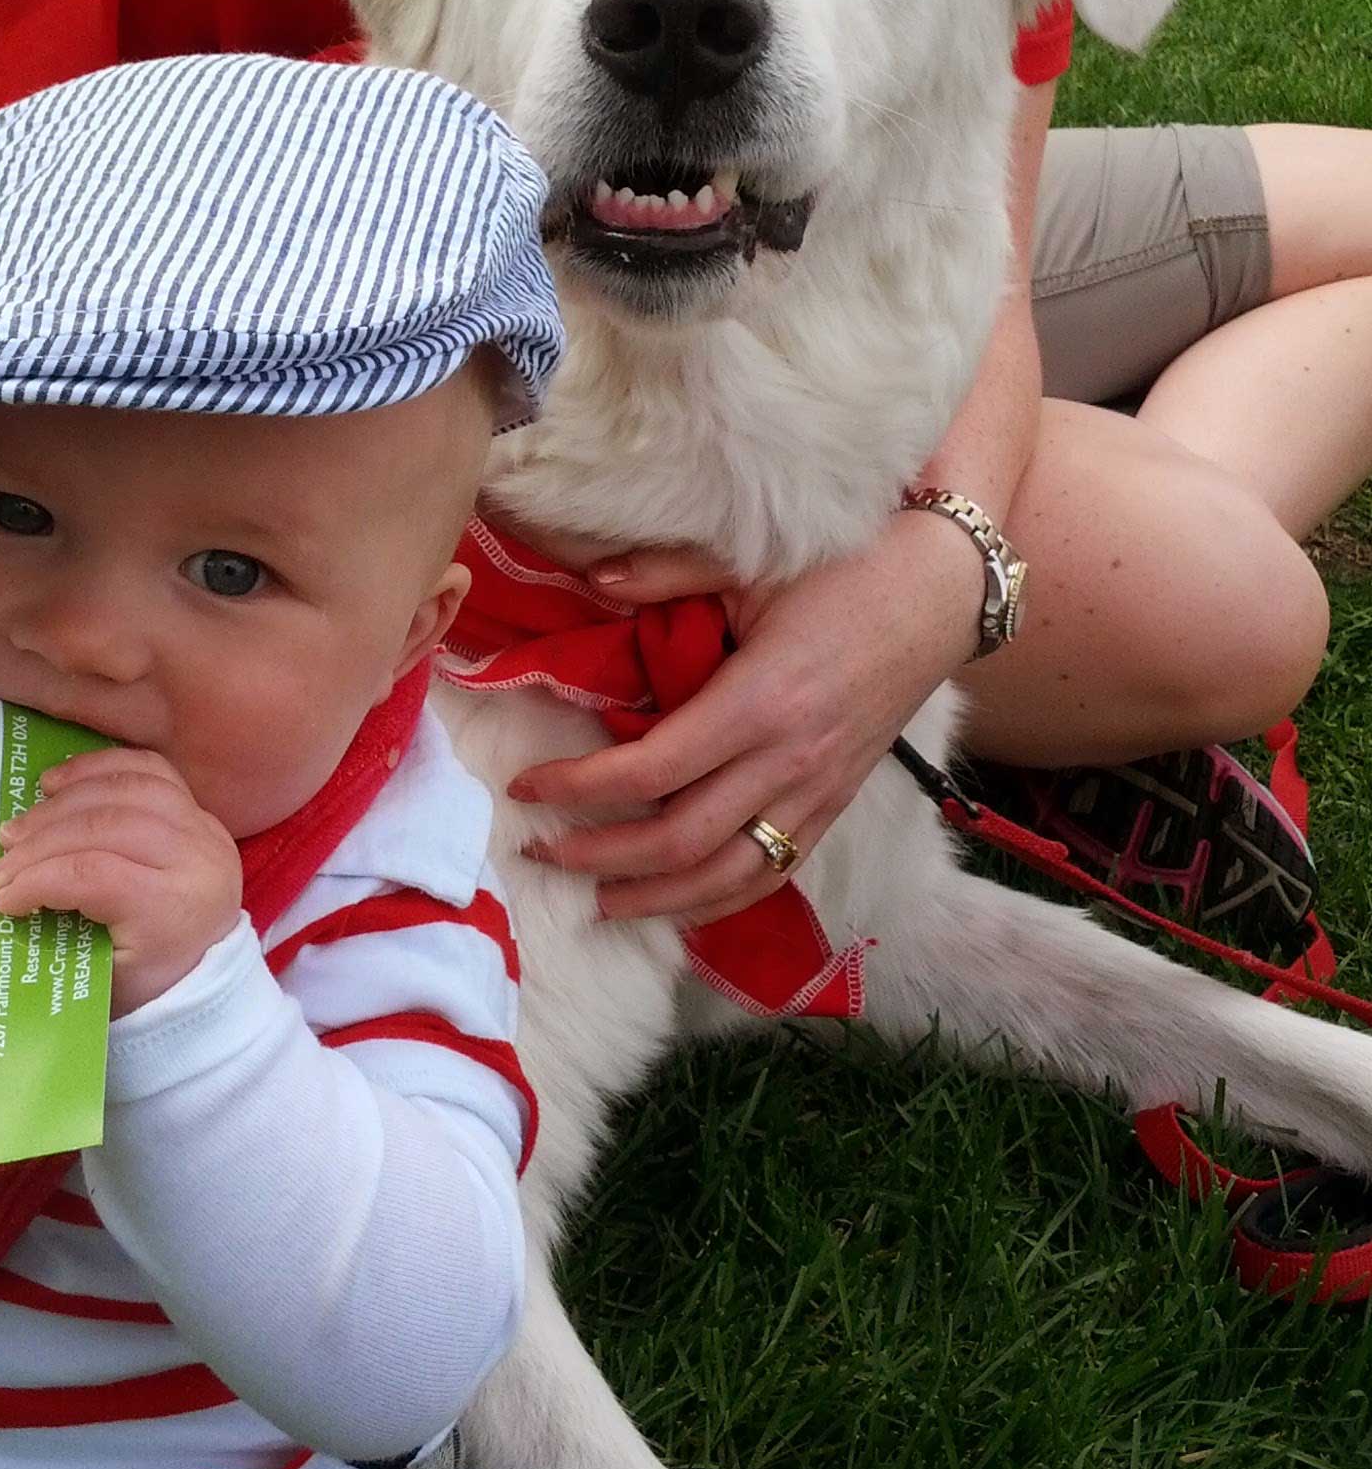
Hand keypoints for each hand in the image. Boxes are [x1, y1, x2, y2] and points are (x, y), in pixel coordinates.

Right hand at [0, 747, 242, 1016]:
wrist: (208, 970)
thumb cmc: (148, 982)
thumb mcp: (103, 978)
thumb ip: (57, 933)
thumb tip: (2, 895)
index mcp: (174, 911)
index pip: (96, 876)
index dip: (39, 879)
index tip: (2, 894)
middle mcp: (197, 860)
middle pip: (108, 826)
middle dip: (42, 839)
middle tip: (2, 857)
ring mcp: (203, 828)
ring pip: (126, 788)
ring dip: (65, 800)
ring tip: (23, 823)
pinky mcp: (199, 810)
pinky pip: (148, 769)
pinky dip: (99, 768)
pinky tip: (59, 783)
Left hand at [507, 514, 983, 924]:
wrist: (940, 592)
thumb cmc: (846, 570)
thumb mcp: (752, 562)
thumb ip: (667, 572)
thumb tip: (590, 578)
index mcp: (760, 701)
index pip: (651, 770)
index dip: (580, 788)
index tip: (528, 786)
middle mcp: (790, 761)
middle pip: (680, 841)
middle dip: (600, 856)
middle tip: (541, 852)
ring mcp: (818, 792)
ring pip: (728, 877)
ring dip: (656, 899)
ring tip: (596, 901)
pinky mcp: (836, 804)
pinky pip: (773, 873)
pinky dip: (719, 901)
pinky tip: (677, 906)